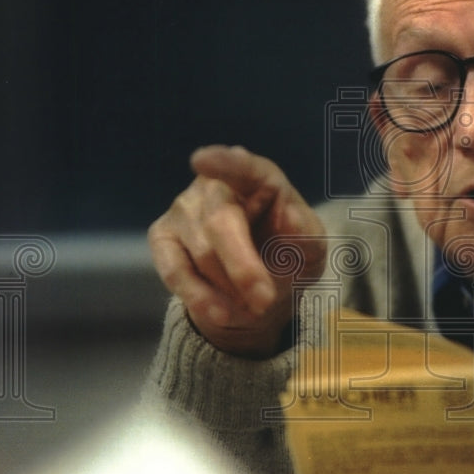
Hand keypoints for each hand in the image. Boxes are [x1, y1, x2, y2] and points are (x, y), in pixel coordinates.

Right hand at [148, 145, 325, 357]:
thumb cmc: (288, 255)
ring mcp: (183, 209)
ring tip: (254, 305)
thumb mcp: (310, 250)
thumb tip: (292, 216)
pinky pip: (175, 271)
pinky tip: (220, 312)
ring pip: (201, 254)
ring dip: (231, 289)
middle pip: (220, 222)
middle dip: (242, 266)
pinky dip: (200, 297)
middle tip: (264, 301)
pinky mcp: (162, 238)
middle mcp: (214, 186)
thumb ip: (306, 236)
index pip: (242, 167)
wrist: (258, 291)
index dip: (224, 163)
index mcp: (258, 178)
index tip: (201, 160)